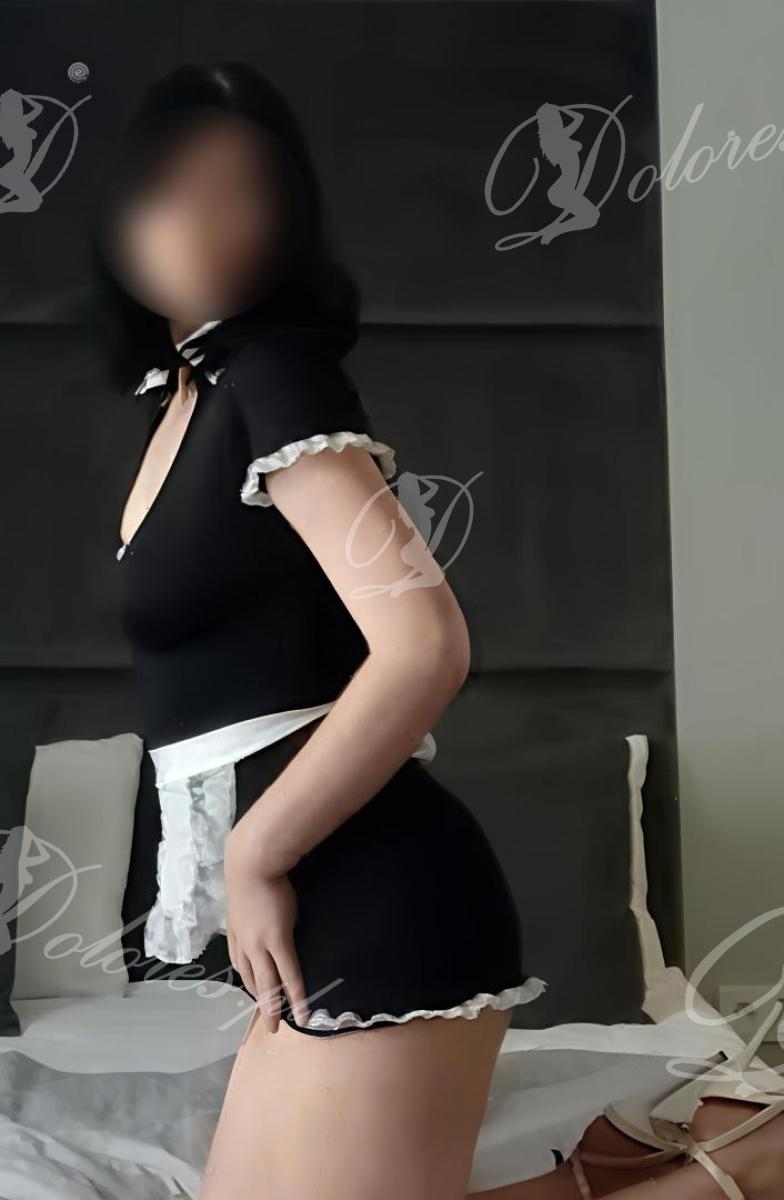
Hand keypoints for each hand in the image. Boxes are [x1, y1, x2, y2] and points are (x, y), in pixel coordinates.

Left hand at [224, 824, 309, 1033]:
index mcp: (236, 933)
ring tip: (280, 1025)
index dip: (250, 981)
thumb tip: (264, 914)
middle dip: (260, 1001)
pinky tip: (301, 1009)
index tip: (257, 992)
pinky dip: (294, 994)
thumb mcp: (246, 897)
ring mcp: (259, 945)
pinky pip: (288, 974)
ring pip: (267, 983)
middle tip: (269, 1022)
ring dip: (274, 1006)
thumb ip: (253, 910)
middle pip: (252, 979)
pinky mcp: (277, 941)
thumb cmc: (251, 871)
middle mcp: (244, 944)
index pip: (241, 965)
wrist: (252, 863)